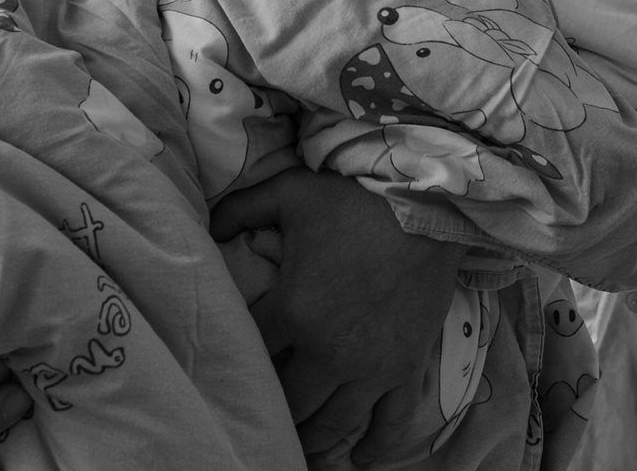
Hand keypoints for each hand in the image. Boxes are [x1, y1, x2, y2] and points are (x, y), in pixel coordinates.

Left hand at [210, 169, 466, 467]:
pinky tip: (357, 457)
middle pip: (289, 398)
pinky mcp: (406, 369)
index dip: (242, 356)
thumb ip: (242, 209)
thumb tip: (209, 225)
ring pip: (331, 421)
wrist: (427, 205)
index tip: (237, 359)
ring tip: (297, 439)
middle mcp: (328, 351)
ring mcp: (370, 367)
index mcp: (292, 310)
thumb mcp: (289, 192)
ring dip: (312, 433)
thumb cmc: (354, 199)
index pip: (253, 350)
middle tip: (264, 407)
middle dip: (274, 404)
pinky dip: (375, 446)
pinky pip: (390, 422)